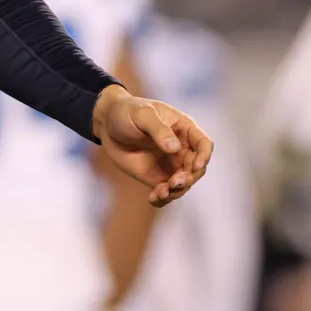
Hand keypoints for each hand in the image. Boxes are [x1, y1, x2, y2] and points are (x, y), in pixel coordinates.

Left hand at [93, 84, 211, 206]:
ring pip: (183, 183)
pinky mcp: (157, 177)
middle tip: (173, 183)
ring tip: (160, 193)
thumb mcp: (142, 115)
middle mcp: (181, 148)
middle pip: (196, 168)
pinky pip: (166, 192)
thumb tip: (175, 148)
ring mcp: (170, 164)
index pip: (203, 144)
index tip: (195, 167)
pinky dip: (163, 198)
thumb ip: (158, 129)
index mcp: (184, 129)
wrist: (107, 125)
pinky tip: (153, 198)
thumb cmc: (127, 112)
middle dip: (189, 178)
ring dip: (176, 191)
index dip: (204, 156)